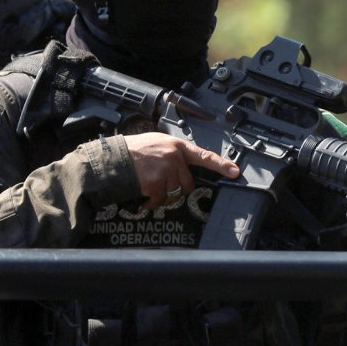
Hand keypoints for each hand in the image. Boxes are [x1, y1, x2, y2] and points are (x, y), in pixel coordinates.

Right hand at [125, 132, 239, 208]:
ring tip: (147, 185)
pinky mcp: (156, 182)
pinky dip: (151, 202)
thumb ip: (172, 153)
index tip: (235, 172)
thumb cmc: (132, 151)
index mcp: (176, 146)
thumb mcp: (157, 143)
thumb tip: (182, 168)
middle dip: (176, 187)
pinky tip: (143, 195)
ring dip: (162, 195)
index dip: (221, 165)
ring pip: (174, 193)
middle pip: (187, 183)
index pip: (204, 156)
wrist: (111, 158)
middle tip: (159, 182)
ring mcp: (166, 170)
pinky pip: (160, 200)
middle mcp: (174, 157)